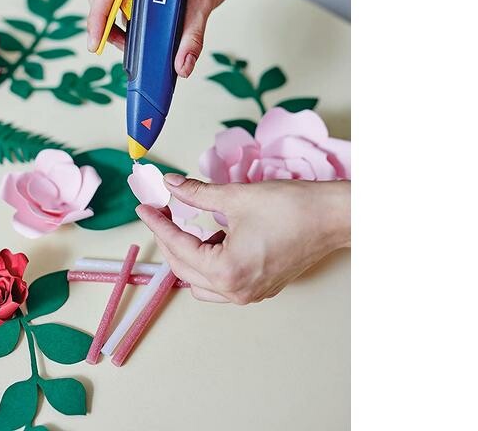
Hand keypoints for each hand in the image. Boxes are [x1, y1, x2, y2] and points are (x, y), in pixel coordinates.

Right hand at [86, 0, 246, 77]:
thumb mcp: (203, 5)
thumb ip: (192, 37)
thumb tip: (182, 66)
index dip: (98, 17)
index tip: (96, 42)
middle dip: (103, 24)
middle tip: (115, 47)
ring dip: (113, 24)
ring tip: (128, 43)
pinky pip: (121, 0)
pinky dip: (123, 20)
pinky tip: (135, 34)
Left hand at [136, 174, 349, 303]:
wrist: (333, 217)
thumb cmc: (292, 208)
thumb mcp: (236, 197)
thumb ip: (197, 194)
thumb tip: (171, 185)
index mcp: (226, 271)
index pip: (178, 247)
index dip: (157, 224)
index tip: (144, 207)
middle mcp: (236, 290)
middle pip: (184, 269)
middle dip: (168, 239)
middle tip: (160, 211)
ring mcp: (250, 293)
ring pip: (201, 281)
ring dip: (188, 255)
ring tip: (184, 224)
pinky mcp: (261, 288)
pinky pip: (222, 282)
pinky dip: (209, 261)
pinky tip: (212, 236)